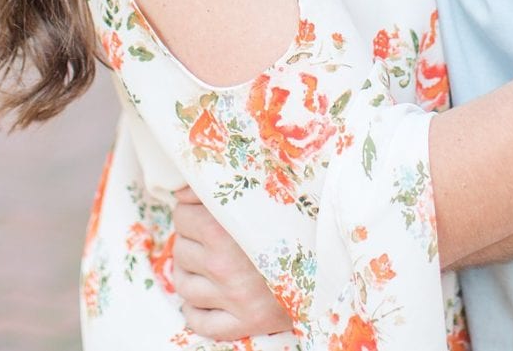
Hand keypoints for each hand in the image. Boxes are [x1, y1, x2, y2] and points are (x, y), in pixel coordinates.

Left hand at [171, 186, 292, 340]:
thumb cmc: (296, 221)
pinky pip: (199, 321)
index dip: (192, 212)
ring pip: (184, 286)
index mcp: (223, 230)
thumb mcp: (259, 197)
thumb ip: (217, 187)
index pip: (182, 217)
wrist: (333, 260)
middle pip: (180, 250)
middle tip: (212, 238)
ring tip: (210, 265)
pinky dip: (196, 310)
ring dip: (191, 274)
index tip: (207, 213)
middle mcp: (223, 265)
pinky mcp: (244, 323)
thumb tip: (178, 190)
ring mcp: (233, 298)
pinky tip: (208, 297)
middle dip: (192, 242)